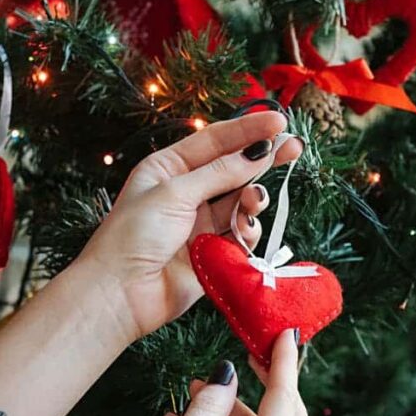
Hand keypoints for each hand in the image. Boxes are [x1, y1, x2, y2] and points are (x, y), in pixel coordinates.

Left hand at [76, 112, 302, 341]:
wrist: (120, 293)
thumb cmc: (134, 236)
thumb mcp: (175, 193)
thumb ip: (220, 173)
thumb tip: (257, 154)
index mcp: (168, 168)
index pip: (215, 141)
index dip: (248, 129)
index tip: (279, 122)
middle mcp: (186, 192)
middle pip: (234, 169)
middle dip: (263, 160)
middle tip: (294, 148)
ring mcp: (201, 223)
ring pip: (241, 202)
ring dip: (253, 200)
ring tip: (253, 202)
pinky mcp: (213, 252)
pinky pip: (241, 235)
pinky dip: (247, 231)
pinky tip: (243, 233)